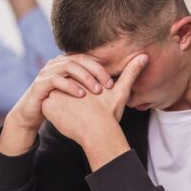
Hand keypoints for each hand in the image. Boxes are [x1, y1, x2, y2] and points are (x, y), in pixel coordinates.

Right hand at [0, 54, 113, 155]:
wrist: (33, 113)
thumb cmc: (59, 103)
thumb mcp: (77, 93)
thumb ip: (92, 85)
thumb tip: (114, 82)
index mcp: (67, 63)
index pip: (87, 59)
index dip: (101, 69)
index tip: (113, 84)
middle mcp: (57, 64)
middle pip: (80, 59)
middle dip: (95, 72)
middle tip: (107, 86)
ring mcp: (47, 72)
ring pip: (68, 66)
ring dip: (85, 78)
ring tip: (96, 91)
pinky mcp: (40, 83)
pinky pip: (56, 79)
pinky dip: (69, 86)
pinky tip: (80, 95)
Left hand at [41, 54, 147, 169]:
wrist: (98, 133)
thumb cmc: (109, 114)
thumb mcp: (121, 91)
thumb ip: (130, 73)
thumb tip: (144, 56)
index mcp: (81, 75)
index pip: (74, 79)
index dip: (81, 91)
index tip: (89, 104)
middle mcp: (67, 80)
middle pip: (63, 87)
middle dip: (68, 97)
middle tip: (80, 111)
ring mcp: (55, 92)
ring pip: (54, 96)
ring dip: (59, 104)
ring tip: (72, 115)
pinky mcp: (47, 105)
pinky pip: (46, 107)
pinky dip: (52, 113)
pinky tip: (64, 119)